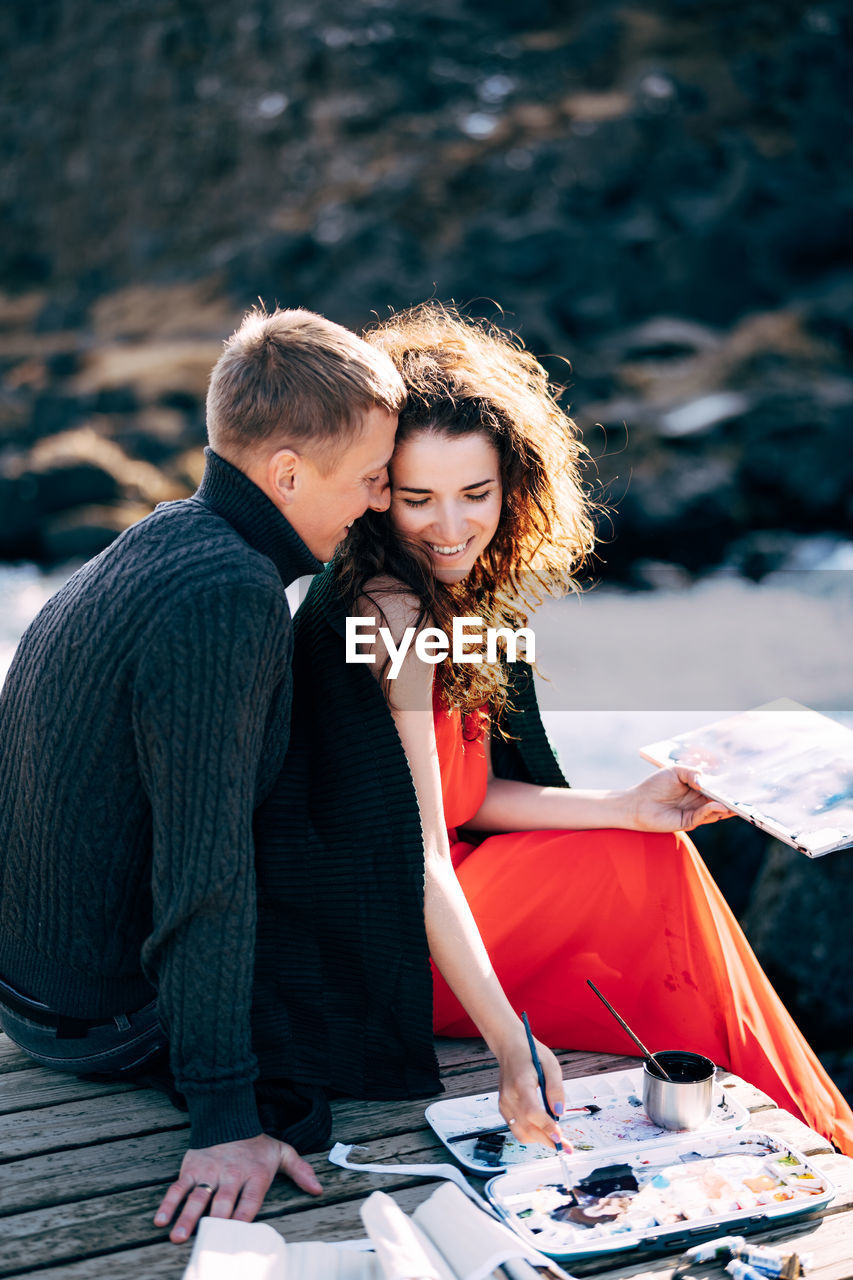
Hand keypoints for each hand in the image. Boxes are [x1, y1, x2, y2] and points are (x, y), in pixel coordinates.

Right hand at [154, 1133, 321, 1242]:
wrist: (228, 1115)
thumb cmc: (255, 1143)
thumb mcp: (281, 1152)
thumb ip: (300, 1170)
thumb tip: (318, 1189)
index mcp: (254, 1175)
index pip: (249, 1201)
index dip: (243, 1217)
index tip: (237, 1233)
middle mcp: (231, 1175)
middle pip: (222, 1203)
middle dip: (215, 1222)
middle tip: (207, 1240)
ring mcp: (209, 1173)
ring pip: (197, 1198)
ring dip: (187, 1218)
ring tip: (179, 1237)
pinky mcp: (191, 1169)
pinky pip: (178, 1188)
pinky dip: (168, 1203)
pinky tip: (161, 1220)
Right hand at [496, 1030, 568, 1151]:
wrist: (509, 1048)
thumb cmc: (531, 1053)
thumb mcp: (551, 1064)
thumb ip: (556, 1088)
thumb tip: (560, 1111)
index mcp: (520, 1083)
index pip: (531, 1112)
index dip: (546, 1127)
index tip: (560, 1138)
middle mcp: (508, 1096)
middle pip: (527, 1127)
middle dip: (547, 1140)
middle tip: (566, 1147)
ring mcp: (503, 1104)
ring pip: (521, 1133)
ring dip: (539, 1140)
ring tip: (556, 1139)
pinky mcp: (503, 1108)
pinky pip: (516, 1129)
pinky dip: (531, 1134)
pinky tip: (543, 1130)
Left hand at [624, 766, 735, 832]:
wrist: (637, 803)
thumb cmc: (655, 785)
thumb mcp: (675, 772)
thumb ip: (692, 773)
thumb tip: (705, 782)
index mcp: (699, 788)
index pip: (718, 787)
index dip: (730, 786)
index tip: (746, 781)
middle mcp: (700, 801)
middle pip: (722, 800)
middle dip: (734, 798)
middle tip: (750, 795)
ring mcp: (696, 812)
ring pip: (717, 811)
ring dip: (727, 807)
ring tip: (737, 801)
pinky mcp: (689, 822)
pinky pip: (704, 816)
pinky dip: (712, 810)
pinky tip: (719, 805)